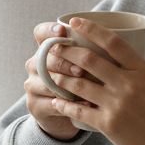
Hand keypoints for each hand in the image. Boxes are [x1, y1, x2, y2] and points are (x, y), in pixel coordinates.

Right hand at [24, 21, 96, 141]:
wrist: (66, 114)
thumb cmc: (82, 83)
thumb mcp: (87, 65)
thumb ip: (93, 53)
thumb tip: (112, 43)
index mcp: (46, 49)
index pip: (41, 33)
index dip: (50, 30)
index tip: (64, 31)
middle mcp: (35, 64)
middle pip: (45, 58)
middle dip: (65, 63)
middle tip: (82, 70)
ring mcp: (32, 85)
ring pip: (47, 81)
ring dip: (69, 85)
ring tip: (89, 89)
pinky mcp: (34, 105)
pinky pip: (52, 103)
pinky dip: (71, 105)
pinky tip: (87, 105)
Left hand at [45, 18, 144, 144]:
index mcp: (143, 71)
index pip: (113, 42)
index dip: (91, 28)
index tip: (74, 22)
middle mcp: (128, 85)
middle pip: (89, 59)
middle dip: (67, 50)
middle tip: (55, 47)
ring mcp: (116, 105)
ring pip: (79, 83)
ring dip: (61, 76)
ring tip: (50, 72)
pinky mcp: (108, 124)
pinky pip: (78, 110)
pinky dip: (64, 104)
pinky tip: (56, 100)